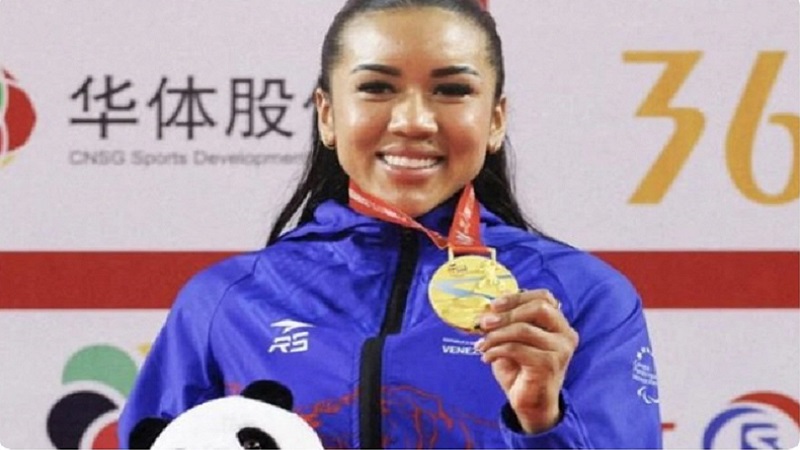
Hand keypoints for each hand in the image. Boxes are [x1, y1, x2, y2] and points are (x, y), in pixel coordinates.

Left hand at [475, 289, 578, 433]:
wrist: (530, 405)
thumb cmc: (521, 370)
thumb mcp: (513, 340)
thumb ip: (506, 322)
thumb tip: (485, 308)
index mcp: (559, 325)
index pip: (544, 298)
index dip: (517, 297)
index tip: (494, 305)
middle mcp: (565, 335)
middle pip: (539, 308)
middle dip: (507, 312)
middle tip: (484, 322)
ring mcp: (560, 350)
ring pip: (523, 329)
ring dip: (496, 334)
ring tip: (481, 344)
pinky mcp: (548, 365)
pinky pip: (516, 348)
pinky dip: (496, 350)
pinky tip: (486, 357)